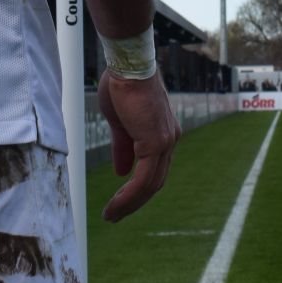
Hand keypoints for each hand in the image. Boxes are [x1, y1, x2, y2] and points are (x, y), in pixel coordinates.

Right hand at [98, 70, 178, 222]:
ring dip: (129, 204)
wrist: (128, 67)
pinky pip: (143, 179)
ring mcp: (165, 142)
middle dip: (135, 202)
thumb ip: (123, 147)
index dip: (138, 188)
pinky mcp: (156, 143)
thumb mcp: (120, 123)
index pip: (154, 170)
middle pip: (155, 182)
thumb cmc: (124, 86)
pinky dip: (129, 196)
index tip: (121, 201)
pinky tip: (115, 206)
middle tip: (115, 215)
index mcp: (163, 134)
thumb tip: (121, 172)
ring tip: (111, 216)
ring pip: (150, 185)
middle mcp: (169, 140)